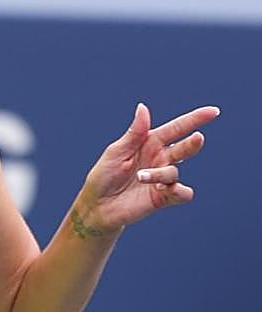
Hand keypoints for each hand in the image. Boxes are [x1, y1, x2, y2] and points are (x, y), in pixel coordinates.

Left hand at [78, 102, 219, 232]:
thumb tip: (143, 107)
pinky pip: (183, 193)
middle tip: (197, 137)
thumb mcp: (116, 151)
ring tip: (141, 177)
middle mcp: (160, 159)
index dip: (194, 119)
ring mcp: (162, 179)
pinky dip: (177, 191)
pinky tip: (163, 189)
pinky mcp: (164, 197)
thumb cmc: (104, 175)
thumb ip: (134, 133)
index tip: (213, 111)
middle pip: (185, 147)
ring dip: (158, 174)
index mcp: (149, 143)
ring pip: (174, 172)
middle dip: (193, 143)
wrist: (98, 205)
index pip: (176, 129)